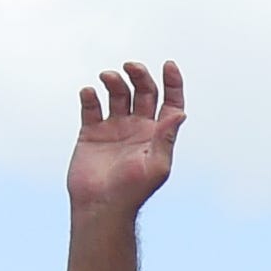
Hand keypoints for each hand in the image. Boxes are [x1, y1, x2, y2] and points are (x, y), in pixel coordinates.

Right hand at [69, 61, 184, 220]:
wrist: (101, 205)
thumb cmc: (133, 191)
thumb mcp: (156, 165)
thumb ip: (166, 137)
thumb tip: (180, 113)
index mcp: (158, 135)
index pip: (170, 103)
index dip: (172, 84)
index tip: (169, 65)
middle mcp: (138, 128)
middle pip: (143, 92)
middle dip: (140, 75)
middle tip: (131, 67)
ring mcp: (114, 128)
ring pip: (117, 93)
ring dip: (114, 80)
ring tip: (108, 78)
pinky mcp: (91, 131)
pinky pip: (91, 106)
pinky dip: (90, 95)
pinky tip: (89, 94)